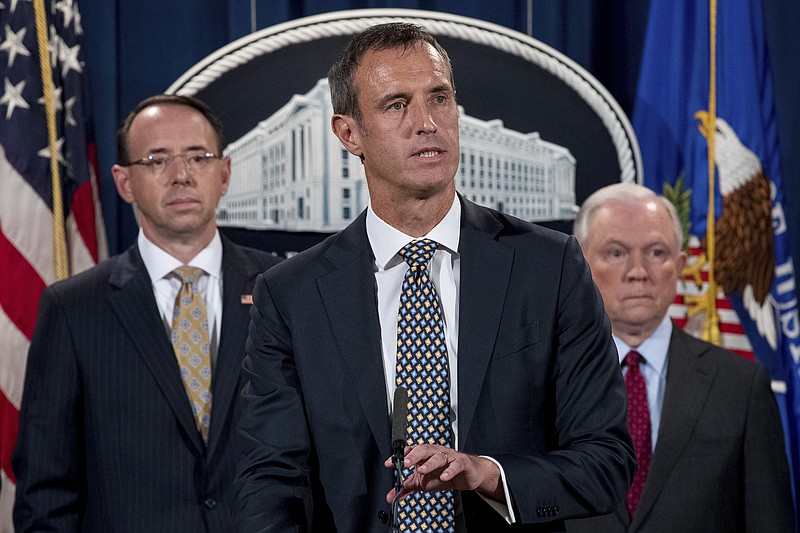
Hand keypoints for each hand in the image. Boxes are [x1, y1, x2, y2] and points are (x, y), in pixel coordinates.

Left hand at [384, 444, 503, 503]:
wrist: (467, 475)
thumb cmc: (443, 474)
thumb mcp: (422, 482)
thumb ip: (407, 488)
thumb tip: (392, 496)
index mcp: (425, 454)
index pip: (410, 451)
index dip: (399, 456)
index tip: (389, 463)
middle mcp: (436, 452)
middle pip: (423, 449)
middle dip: (413, 456)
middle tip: (405, 464)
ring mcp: (449, 456)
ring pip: (439, 456)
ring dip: (430, 463)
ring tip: (421, 471)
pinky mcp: (461, 463)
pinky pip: (455, 465)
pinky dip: (449, 471)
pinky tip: (443, 477)